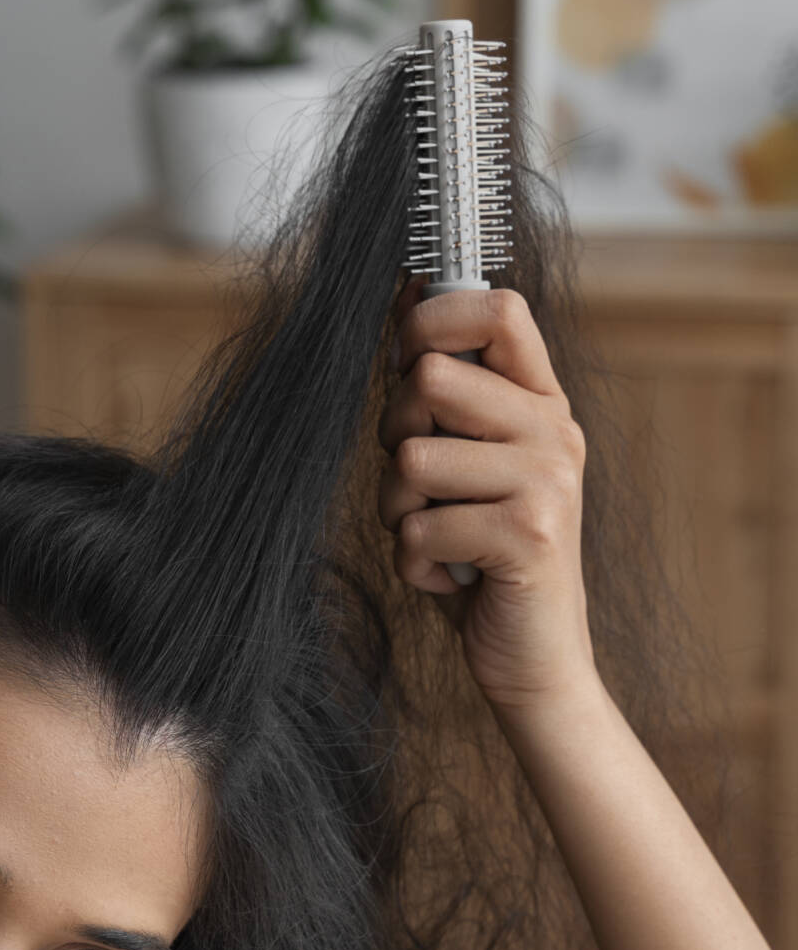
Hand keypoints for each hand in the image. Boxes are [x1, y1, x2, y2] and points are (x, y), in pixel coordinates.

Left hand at [377, 282, 594, 711]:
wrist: (536, 657)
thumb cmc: (484, 556)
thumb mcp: (470, 463)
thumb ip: (449, 392)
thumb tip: (407, 291)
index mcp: (542, 403)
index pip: (499, 310)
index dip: (433, 316)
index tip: (403, 354)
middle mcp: (554, 433)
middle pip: (431, 378)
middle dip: (395, 434)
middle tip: (418, 482)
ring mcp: (547, 483)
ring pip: (413, 460)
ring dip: (400, 511)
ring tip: (436, 536)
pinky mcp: (528, 538)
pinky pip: (421, 528)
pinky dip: (414, 563)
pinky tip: (449, 576)